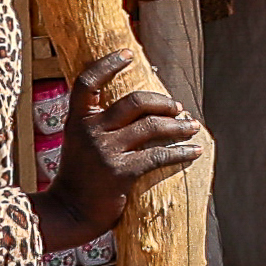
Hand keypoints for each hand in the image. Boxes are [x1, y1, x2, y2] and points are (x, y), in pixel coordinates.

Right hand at [42, 53, 203, 241]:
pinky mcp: (121, 172)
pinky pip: (160, 155)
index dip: (107, 64)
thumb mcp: (81, 142)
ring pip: (152, 126)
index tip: (128, 54)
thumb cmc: (82, 175)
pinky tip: (195, 151)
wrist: (71, 211)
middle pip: (134, 101)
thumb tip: (143, 104)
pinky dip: (182, 152)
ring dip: (179, 125)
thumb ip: (101, 123)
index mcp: (77, 120)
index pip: (87, 82)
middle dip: (163, 101)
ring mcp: (105, 151)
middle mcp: (90, 131)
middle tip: (177, 107)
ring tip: (193, 126)